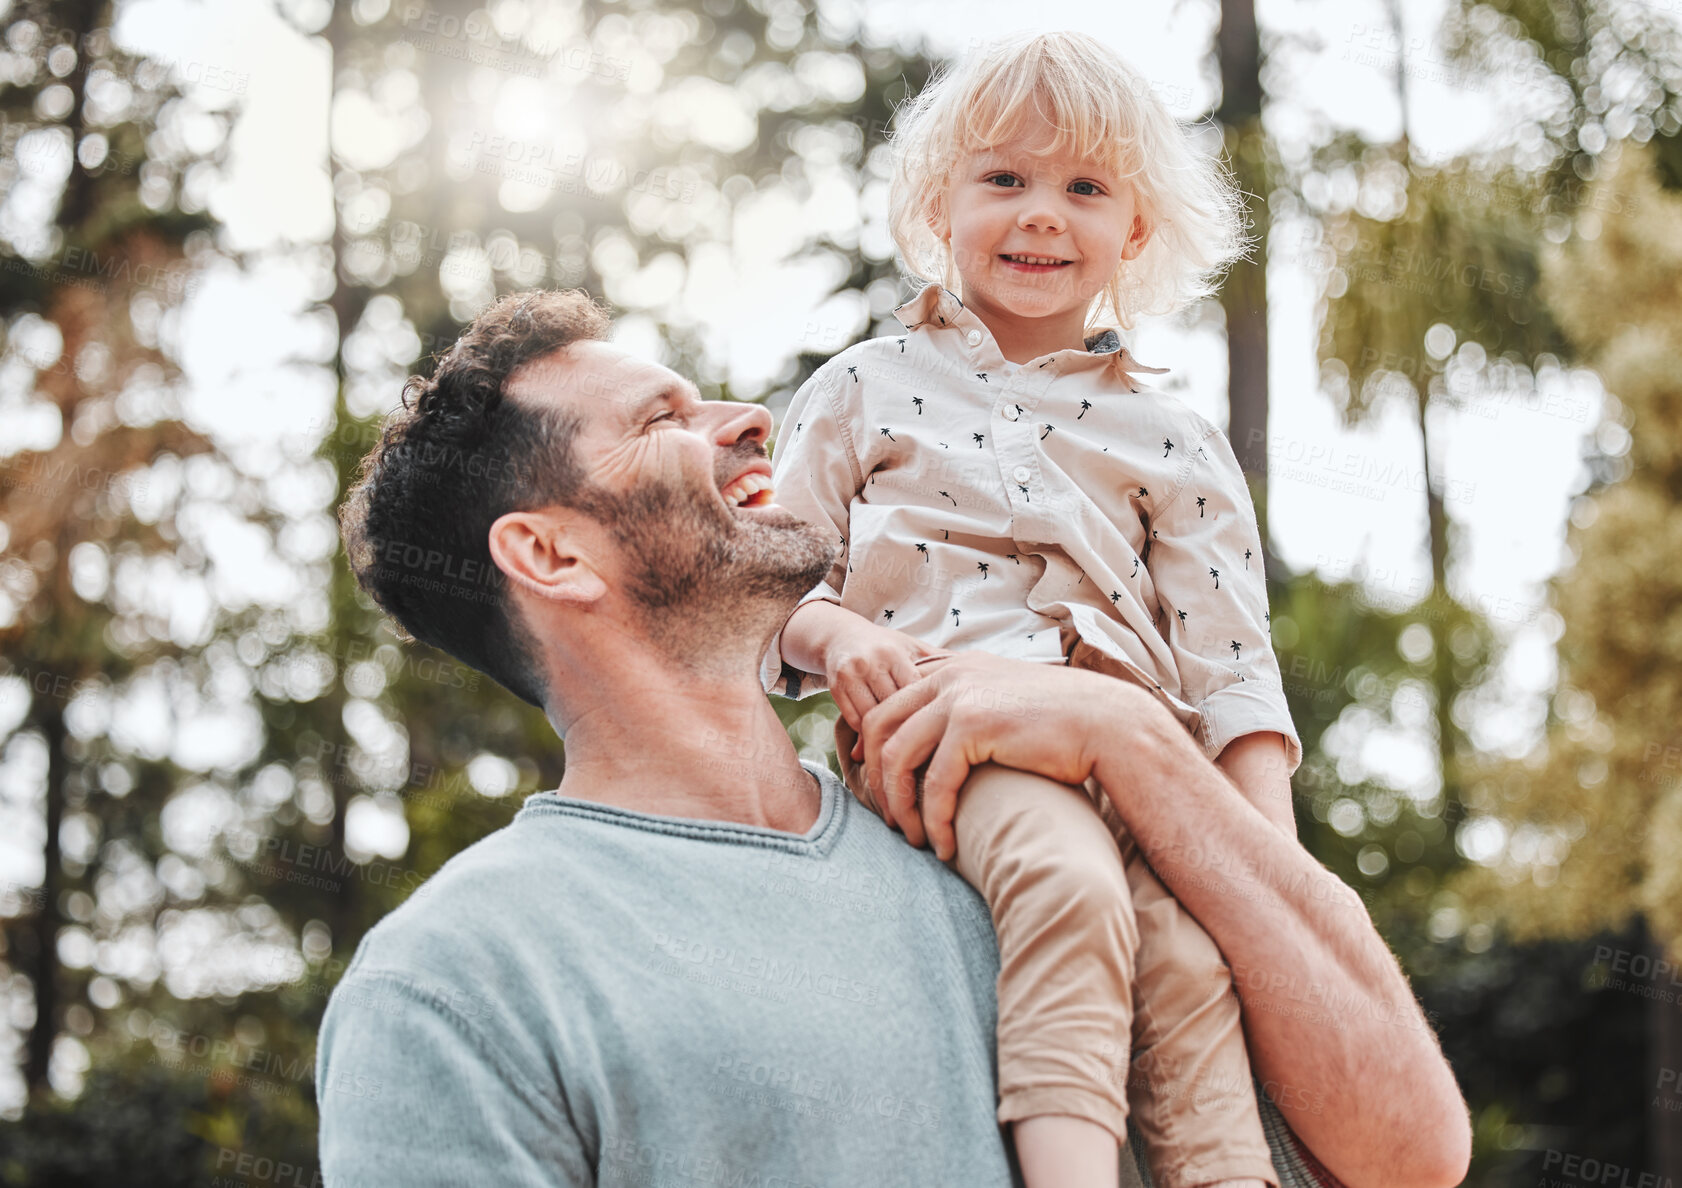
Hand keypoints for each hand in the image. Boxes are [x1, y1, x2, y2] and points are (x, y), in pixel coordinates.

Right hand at [821, 615, 947, 745]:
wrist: (841, 635)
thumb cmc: (885, 645)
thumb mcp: (912, 646)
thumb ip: (940, 659)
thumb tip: (980, 669)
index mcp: (895, 653)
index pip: (913, 689)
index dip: (926, 710)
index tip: (940, 727)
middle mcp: (871, 662)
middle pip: (893, 706)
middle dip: (908, 726)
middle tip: (924, 745)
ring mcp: (851, 675)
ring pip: (872, 716)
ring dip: (887, 733)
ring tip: (903, 746)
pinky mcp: (836, 686)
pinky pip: (855, 720)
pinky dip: (868, 732)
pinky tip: (881, 738)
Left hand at [856, 652, 1152, 860]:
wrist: (1111, 726)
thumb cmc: (1063, 726)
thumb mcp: (1005, 707)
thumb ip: (970, 713)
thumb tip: (943, 748)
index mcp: (953, 668)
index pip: (888, 703)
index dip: (871, 746)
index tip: (875, 784)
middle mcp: (950, 675)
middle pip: (879, 726)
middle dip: (875, 779)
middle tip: (891, 820)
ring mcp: (959, 695)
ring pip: (897, 756)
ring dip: (899, 804)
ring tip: (914, 839)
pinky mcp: (974, 723)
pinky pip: (935, 781)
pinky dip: (934, 819)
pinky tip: (945, 846)